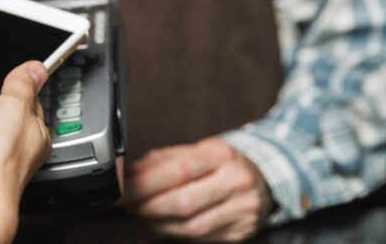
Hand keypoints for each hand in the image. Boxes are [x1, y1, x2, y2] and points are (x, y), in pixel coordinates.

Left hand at [123, 137, 274, 241]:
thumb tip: (129, 173)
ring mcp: (240, 209)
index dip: (144, 183)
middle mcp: (234, 181)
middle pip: (182, 202)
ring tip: (143, 213)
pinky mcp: (239, 232)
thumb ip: (161, 160)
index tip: (122, 189)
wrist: (263, 180)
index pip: (178, 170)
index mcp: (220, 154)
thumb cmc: (222, 164)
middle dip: (146, 206)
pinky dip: (174, 232)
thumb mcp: (196, 151)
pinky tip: (164, 223)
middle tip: (127, 204)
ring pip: (189, 226)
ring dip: (157, 223)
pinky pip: (198, 239)